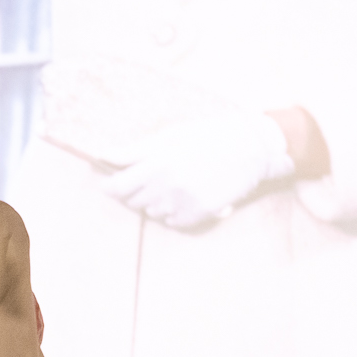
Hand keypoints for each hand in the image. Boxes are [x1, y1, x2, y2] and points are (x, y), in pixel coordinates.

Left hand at [98, 110, 292, 230]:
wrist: (252, 147)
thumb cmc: (208, 136)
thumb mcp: (170, 135)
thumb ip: (136, 150)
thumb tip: (104, 156)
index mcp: (157, 160)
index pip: (116, 185)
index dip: (108, 185)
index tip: (108, 183)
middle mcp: (167, 183)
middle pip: (131, 200)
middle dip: (134, 191)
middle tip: (152, 177)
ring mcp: (183, 200)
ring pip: (151, 211)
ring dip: (156, 201)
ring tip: (178, 182)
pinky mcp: (198, 214)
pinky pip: (171, 221)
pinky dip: (174, 212)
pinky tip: (189, 194)